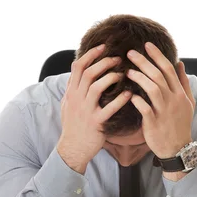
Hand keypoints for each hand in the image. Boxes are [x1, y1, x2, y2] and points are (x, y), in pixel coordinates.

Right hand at [57, 44, 130, 172]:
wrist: (73, 149)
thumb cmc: (73, 126)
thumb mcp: (68, 104)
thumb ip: (73, 87)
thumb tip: (76, 70)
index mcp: (71, 93)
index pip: (78, 67)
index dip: (91, 54)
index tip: (103, 47)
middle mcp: (76, 99)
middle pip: (88, 73)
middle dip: (104, 63)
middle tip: (118, 59)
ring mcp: (85, 111)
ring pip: (96, 87)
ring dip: (111, 77)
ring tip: (123, 74)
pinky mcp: (95, 123)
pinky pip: (109, 108)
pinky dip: (120, 100)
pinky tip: (129, 94)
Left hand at [126, 42, 195, 158]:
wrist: (177, 148)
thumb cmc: (180, 123)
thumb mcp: (188, 102)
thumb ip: (183, 82)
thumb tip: (180, 63)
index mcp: (179, 93)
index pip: (168, 69)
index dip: (157, 56)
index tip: (146, 45)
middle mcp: (173, 100)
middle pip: (158, 76)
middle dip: (144, 62)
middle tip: (130, 53)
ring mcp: (164, 112)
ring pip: (152, 89)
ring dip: (139, 78)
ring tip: (128, 71)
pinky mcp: (154, 123)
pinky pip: (144, 108)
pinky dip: (136, 99)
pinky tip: (128, 94)